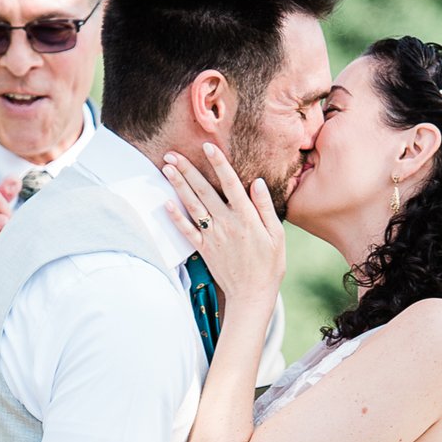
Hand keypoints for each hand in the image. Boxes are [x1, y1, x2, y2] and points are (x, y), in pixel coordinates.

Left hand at [161, 143, 283, 304]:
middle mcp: (226, 223)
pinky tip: (165, 203)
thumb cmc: (269, 265)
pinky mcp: (204, 250)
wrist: (252, 295)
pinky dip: (175, 217)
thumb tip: (256, 182)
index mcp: (246, 217)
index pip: (230, 183)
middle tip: (171, 153)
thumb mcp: (277, 234)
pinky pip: (186, 231)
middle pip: (204, 190)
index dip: (218, 163)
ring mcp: (212, 236)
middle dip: (187, 169)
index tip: (207, 146)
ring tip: (166, 168)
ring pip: (192, 205)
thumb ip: (265, 207)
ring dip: (178, 185)